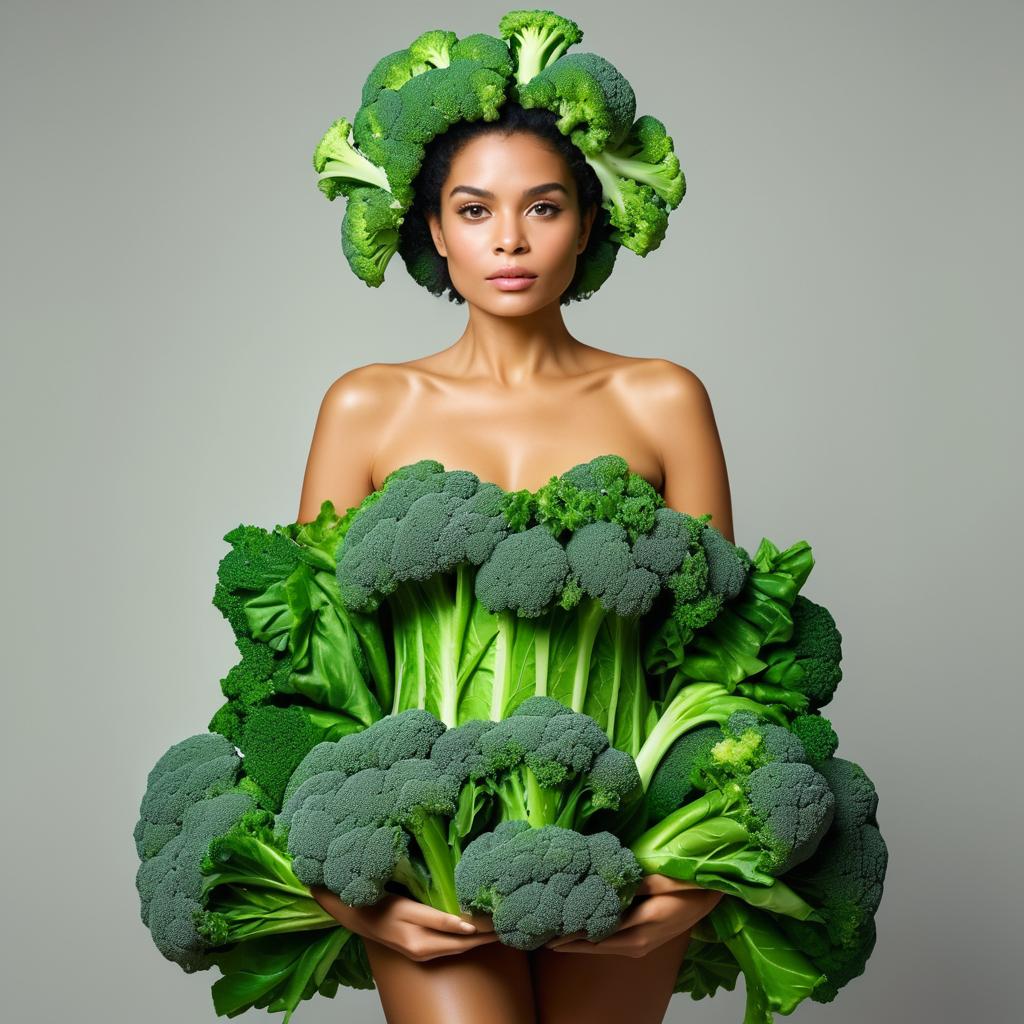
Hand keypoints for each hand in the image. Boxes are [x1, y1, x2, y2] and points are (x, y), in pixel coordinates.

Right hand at [311, 886, 497, 961]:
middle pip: (462, 945)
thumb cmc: (383, 904)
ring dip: (478, 940)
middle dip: (485, 937)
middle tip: (507, 924)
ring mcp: (422, 953)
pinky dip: (465, 940)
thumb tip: (465, 925)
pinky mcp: (420, 950)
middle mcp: (424, 951)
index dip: (482, 930)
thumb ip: (436, 917)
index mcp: (421, 940)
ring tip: (498, 928)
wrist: (359, 917)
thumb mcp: (408, 907)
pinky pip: (449, 948)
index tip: (501, 921)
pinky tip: (476, 932)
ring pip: (457, 948)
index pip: (460, 936)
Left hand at [543, 874, 722, 957]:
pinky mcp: (643, 943)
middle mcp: (638, 942)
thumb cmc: (687, 885)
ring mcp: (641, 946)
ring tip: (555, 939)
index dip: (573, 931)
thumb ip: (635, 884)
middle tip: (543, 937)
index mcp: (642, 926)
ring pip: (602, 948)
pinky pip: (612, 945)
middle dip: (569, 942)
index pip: (599, 931)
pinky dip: (593, 942)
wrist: (710, 898)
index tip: (551, 926)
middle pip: (596, 945)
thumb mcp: (662, 880)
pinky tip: (580, 936)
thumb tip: (605, 883)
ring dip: (579, 944)